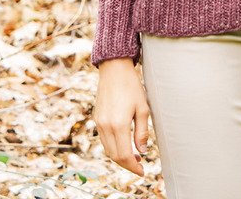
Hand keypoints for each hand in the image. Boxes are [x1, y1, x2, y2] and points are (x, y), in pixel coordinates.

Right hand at [93, 58, 149, 175]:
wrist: (114, 70)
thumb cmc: (132, 86)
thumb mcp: (143, 108)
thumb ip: (142, 132)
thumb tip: (142, 151)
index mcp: (119, 124)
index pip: (124, 155)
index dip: (133, 166)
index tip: (142, 171)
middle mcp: (106, 126)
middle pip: (114, 156)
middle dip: (127, 165)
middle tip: (139, 166)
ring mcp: (99, 123)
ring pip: (108, 150)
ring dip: (119, 157)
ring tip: (134, 157)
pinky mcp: (97, 119)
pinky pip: (104, 140)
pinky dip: (113, 147)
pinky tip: (123, 144)